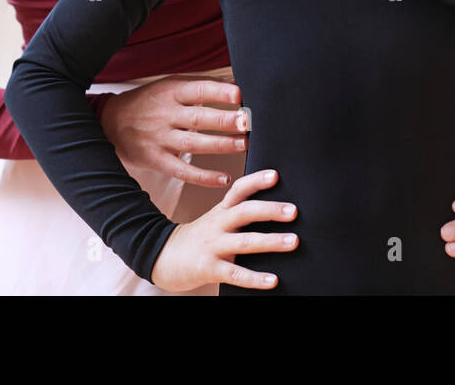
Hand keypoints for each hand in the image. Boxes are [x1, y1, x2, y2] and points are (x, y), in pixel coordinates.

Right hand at [100, 74, 249, 185]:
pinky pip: (182, 171)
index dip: (218, 92)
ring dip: (221, 145)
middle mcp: (165, 114)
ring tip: (244, 145)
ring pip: (194, 144)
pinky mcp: (156, 159)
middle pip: (199, 118)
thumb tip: (237, 84)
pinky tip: (224, 178)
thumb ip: (200, 86)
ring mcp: (160, 139)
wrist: (109, 123)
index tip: (239, 95)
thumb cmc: (149, 101)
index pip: (198, 90)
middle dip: (225, 121)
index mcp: (170, 92)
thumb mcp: (169, 86)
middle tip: (248, 122)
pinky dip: (204, 177)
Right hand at [149, 169, 297, 290]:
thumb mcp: (215, 220)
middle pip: (244, 212)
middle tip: (294, 211)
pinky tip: (272, 280)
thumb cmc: (198, 239)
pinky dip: (254, 278)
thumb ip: (239, 214)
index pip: (239, 190)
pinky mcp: (209, 268)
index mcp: (221, 211)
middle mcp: (218, 224)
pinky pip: (235, 274)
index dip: (256, 180)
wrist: (161, 256)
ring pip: (244, 241)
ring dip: (270, 241)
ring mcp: (213, 246)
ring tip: (293, 241)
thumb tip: (277, 211)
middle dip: (270, 210)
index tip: (276, 175)